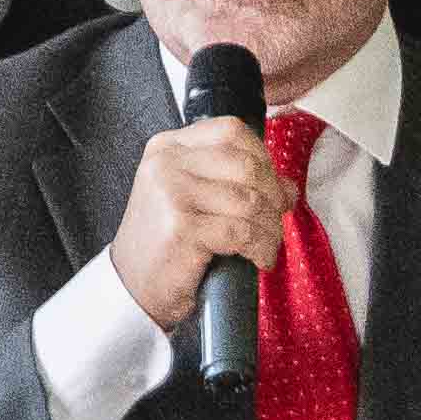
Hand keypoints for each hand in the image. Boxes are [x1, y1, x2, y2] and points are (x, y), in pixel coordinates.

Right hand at [109, 116, 292, 331]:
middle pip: (246, 164)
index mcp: (167, 147)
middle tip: (274, 221)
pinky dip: (261, 247)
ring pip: (250, 200)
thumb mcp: (192, 200)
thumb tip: (288, 186)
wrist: (132, 288)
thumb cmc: (166, 245)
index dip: (263, 159)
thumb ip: (233, 182)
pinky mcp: (182, 228)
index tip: (272, 187)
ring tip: (267, 245)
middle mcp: (166, 164)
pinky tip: (258, 259)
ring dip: (270, 227)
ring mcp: (172, 194)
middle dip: (273, 196)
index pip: (231, 131)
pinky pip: (242, 231)